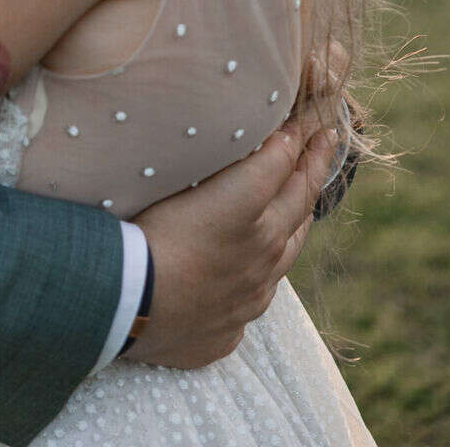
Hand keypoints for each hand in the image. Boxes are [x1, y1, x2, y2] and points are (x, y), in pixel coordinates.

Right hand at [129, 114, 336, 366]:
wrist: (123, 302)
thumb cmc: (143, 227)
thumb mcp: (180, 175)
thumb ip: (222, 154)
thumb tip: (259, 136)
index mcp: (250, 212)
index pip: (285, 163)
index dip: (298, 138)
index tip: (309, 121)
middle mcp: (262, 255)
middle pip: (300, 205)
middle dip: (313, 169)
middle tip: (326, 143)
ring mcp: (250, 296)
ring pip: (287, 255)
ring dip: (297, 223)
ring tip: (303, 205)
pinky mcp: (229, 329)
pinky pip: (254, 298)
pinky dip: (259, 276)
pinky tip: (250, 270)